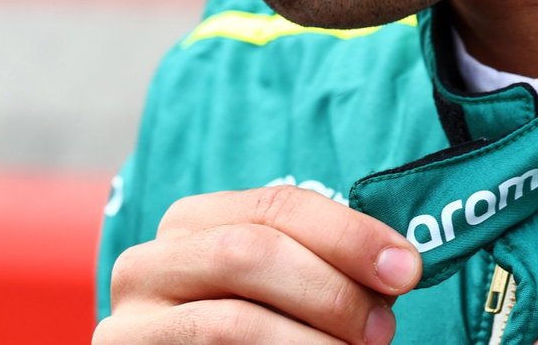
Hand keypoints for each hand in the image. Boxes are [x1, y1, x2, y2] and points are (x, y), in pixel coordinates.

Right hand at [94, 185, 422, 343]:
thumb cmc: (256, 332)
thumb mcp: (280, 286)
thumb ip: (319, 263)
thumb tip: (399, 264)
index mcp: (191, 222)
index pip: (278, 205)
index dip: (349, 234)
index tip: (407, 269)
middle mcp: (148, 263)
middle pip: (251, 253)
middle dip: (331, 290)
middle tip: (383, 329)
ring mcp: (129, 323)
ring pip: (232, 322)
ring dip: (311, 343)